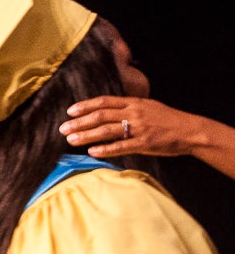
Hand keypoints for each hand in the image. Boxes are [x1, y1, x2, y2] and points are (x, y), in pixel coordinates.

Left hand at [60, 96, 200, 158]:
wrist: (190, 131)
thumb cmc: (166, 120)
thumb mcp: (147, 107)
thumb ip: (127, 108)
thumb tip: (105, 111)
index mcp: (134, 103)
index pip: (104, 101)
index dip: (85, 106)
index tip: (70, 111)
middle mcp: (134, 113)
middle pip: (101, 116)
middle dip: (80, 122)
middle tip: (63, 129)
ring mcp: (139, 128)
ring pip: (107, 131)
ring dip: (87, 135)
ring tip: (71, 140)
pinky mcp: (144, 144)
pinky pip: (121, 146)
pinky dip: (105, 149)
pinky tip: (92, 151)